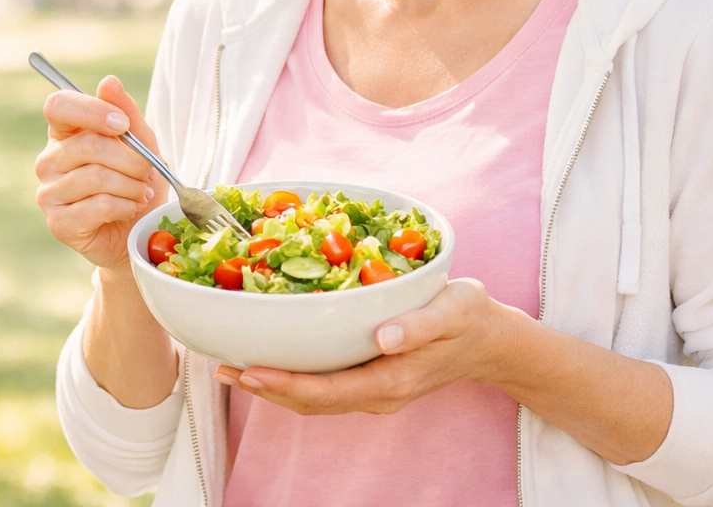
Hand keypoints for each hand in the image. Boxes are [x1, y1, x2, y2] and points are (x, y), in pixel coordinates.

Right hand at [34, 75, 165, 269]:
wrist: (138, 234)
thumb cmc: (137, 183)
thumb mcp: (143, 145)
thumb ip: (128, 114)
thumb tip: (109, 81)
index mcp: (65, 133)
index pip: (58, 105)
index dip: (91, 111)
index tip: (122, 125)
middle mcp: (49, 160)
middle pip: (88, 144)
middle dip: (131, 159)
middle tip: (147, 172)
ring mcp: (49, 193)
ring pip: (96, 176)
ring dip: (131, 186)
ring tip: (141, 193)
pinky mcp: (59, 223)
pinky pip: (98, 205)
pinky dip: (125, 206)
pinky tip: (129, 209)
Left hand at [213, 278, 519, 414]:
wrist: (491, 340)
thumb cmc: (470, 317)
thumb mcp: (454, 311)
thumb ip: (420, 325)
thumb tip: (384, 337)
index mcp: (392, 379)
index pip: (327, 391)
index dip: (284, 383)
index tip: (249, 369)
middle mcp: (377, 393)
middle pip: (310, 401)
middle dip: (265, 388)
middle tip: (222, 368)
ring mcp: (373, 391)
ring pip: (313, 399)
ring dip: (272, 386)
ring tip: (232, 368)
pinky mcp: (370, 380)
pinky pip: (324, 387)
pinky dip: (291, 378)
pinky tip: (271, 360)